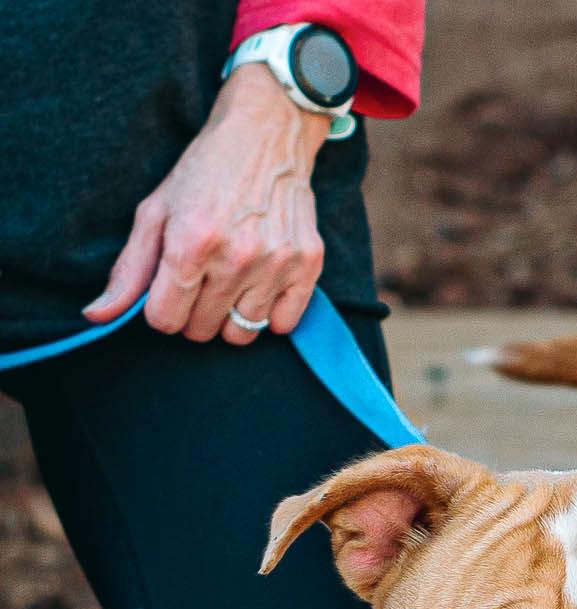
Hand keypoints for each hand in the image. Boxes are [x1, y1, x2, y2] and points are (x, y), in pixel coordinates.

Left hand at [83, 64, 330, 344]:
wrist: (265, 133)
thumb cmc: (204, 173)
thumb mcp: (156, 211)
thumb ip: (129, 269)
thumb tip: (96, 316)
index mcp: (190, 243)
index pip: (165, 320)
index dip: (162, 308)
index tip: (171, 286)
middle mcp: (236, 257)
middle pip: (201, 331)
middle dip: (194, 311)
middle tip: (202, 277)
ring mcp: (275, 263)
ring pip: (240, 333)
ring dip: (230, 314)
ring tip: (231, 279)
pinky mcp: (307, 265)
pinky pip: (281, 324)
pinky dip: (269, 313)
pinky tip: (260, 282)